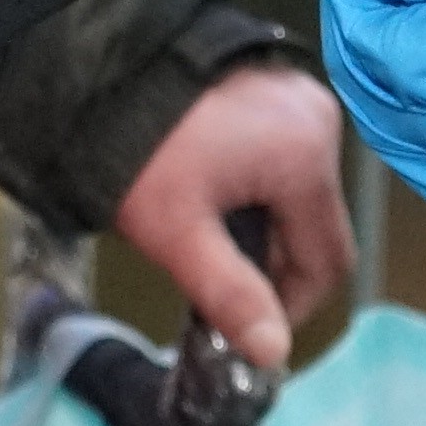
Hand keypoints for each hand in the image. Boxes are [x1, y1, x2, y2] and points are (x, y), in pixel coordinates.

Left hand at [102, 63, 353, 368]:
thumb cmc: (138, 151)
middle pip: (315, 227)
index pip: (328, 261)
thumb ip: (231, 295)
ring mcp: (299, 100)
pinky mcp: (277, 90)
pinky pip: (285, 160)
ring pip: (299, 196)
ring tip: (207, 237)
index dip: (293, 305)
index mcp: (305, 159)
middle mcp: (318, 122)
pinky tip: (214, 197)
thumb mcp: (179, 234)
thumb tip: (273, 353)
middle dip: (271, 265)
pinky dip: (257, 192)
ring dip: (262, 229)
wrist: (97, 72)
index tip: (248, 324)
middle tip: (218, 282)